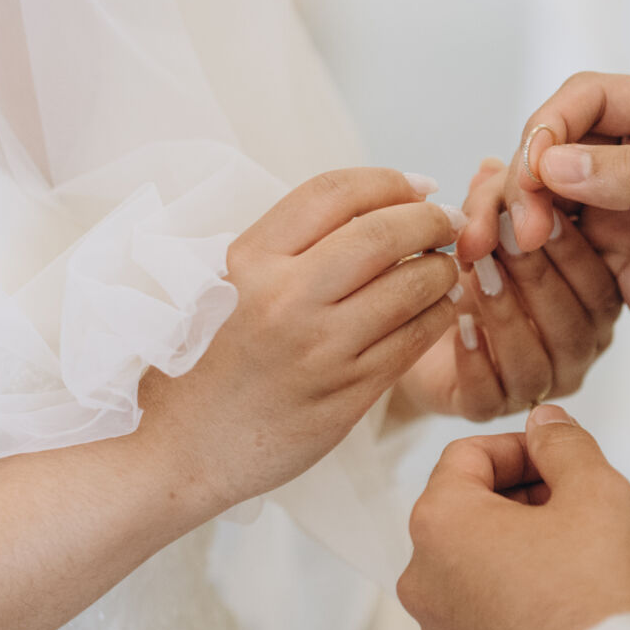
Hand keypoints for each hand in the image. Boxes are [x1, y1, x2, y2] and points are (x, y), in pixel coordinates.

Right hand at [134, 168, 462, 518]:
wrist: (179, 448)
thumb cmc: (208, 359)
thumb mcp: (229, 283)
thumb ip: (292, 246)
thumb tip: (379, 207)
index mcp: (250, 260)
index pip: (335, 193)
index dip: (389, 181)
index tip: (418, 187)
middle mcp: (286, 298)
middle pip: (384, 233)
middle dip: (431, 219)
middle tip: (449, 221)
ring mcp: (321, 349)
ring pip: (412, 286)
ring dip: (442, 268)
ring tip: (446, 266)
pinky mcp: (347, 395)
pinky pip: (414, 340)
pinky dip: (438, 315)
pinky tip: (438, 308)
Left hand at [394, 158, 623, 419]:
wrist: (413, 316)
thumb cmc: (469, 264)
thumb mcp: (488, 221)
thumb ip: (501, 198)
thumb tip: (494, 166)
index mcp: (591, 307)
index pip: (599, 285)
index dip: (571, 248)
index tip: (537, 211)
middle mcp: (575, 351)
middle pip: (573, 325)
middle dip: (538, 275)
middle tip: (504, 236)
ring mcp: (535, 386)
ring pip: (536, 362)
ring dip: (507, 312)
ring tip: (476, 273)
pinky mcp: (486, 409)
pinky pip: (490, 395)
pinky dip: (474, 358)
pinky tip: (459, 322)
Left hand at [398, 405, 629, 629]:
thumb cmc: (598, 593)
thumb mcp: (596, 490)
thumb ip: (564, 442)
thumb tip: (543, 423)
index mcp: (440, 523)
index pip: (468, 455)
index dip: (522, 449)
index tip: (563, 463)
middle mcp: (422, 579)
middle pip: (467, 515)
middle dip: (521, 504)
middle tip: (578, 514)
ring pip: (473, 573)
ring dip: (516, 558)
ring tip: (576, 569)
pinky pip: (481, 627)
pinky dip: (513, 612)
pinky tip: (561, 616)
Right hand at [459, 74, 629, 386]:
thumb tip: (555, 162)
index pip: (585, 97)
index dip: (548, 128)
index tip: (532, 174)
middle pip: (553, 141)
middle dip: (527, 175)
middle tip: (524, 227)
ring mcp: (622, 201)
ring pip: (544, 189)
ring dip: (520, 212)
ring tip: (517, 247)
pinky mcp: (610, 250)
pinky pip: (553, 236)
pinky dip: (530, 246)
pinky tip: (520, 265)